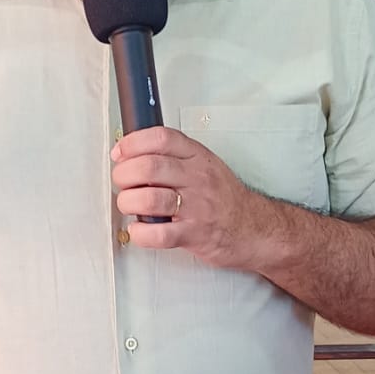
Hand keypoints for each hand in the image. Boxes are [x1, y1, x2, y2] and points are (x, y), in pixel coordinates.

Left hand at [110, 126, 261, 268]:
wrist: (255, 228)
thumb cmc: (224, 199)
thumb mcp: (205, 165)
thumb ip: (174, 157)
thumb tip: (133, 154)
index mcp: (197, 157)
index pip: (161, 138)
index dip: (132, 143)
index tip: (119, 154)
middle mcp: (197, 179)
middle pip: (149, 167)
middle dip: (124, 175)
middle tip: (122, 183)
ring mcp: (197, 207)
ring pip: (150, 199)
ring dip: (128, 203)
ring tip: (129, 206)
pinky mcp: (195, 235)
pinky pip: (159, 234)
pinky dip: (140, 233)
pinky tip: (139, 230)